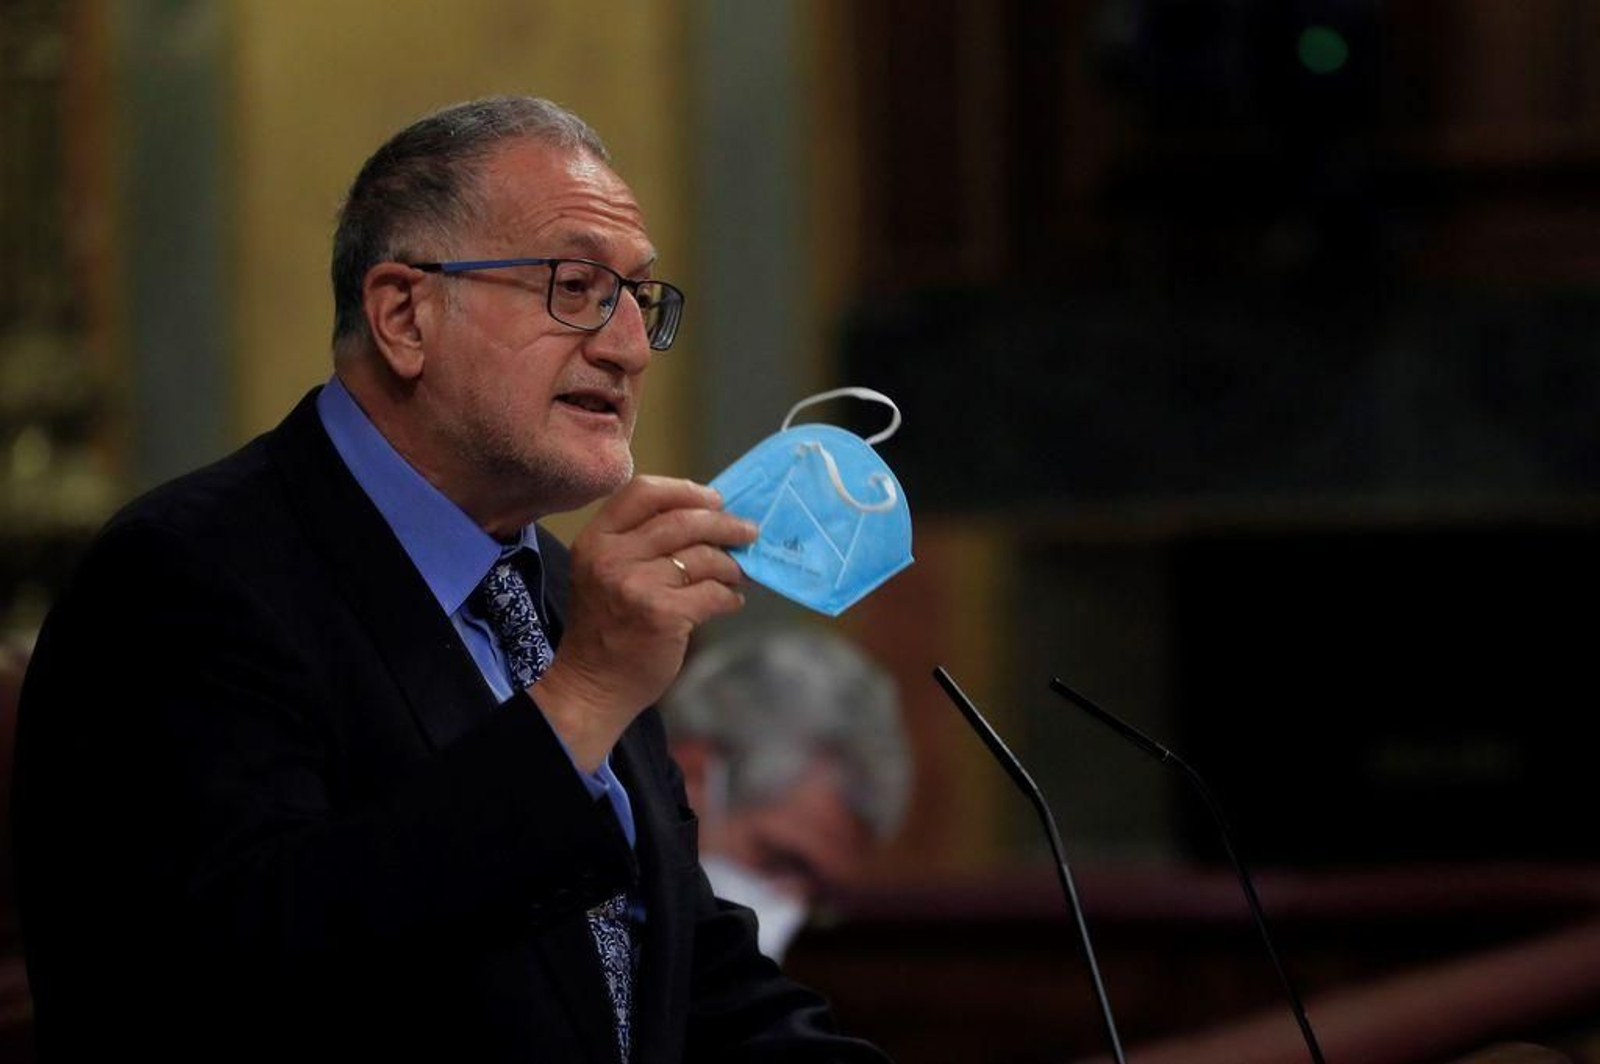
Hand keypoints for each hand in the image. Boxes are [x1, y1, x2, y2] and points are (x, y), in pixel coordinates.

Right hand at [530, 475, 756, 771]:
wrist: (592, 685)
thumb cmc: (606, 627)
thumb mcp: (605, 572)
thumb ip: (640, 542)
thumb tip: (707, 516)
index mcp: (596, 540)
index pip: (643, 492)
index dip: (685, 490)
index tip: (714, 499)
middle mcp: (612, 558)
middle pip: (682, 520)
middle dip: (723, 523)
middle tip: (748, 531)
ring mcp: (637, 586)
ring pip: (702, 557)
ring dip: (730, 564)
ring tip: (738, 574)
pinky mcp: (663, 615)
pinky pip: (712, 592)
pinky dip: (730, 596)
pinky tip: (731, 602)